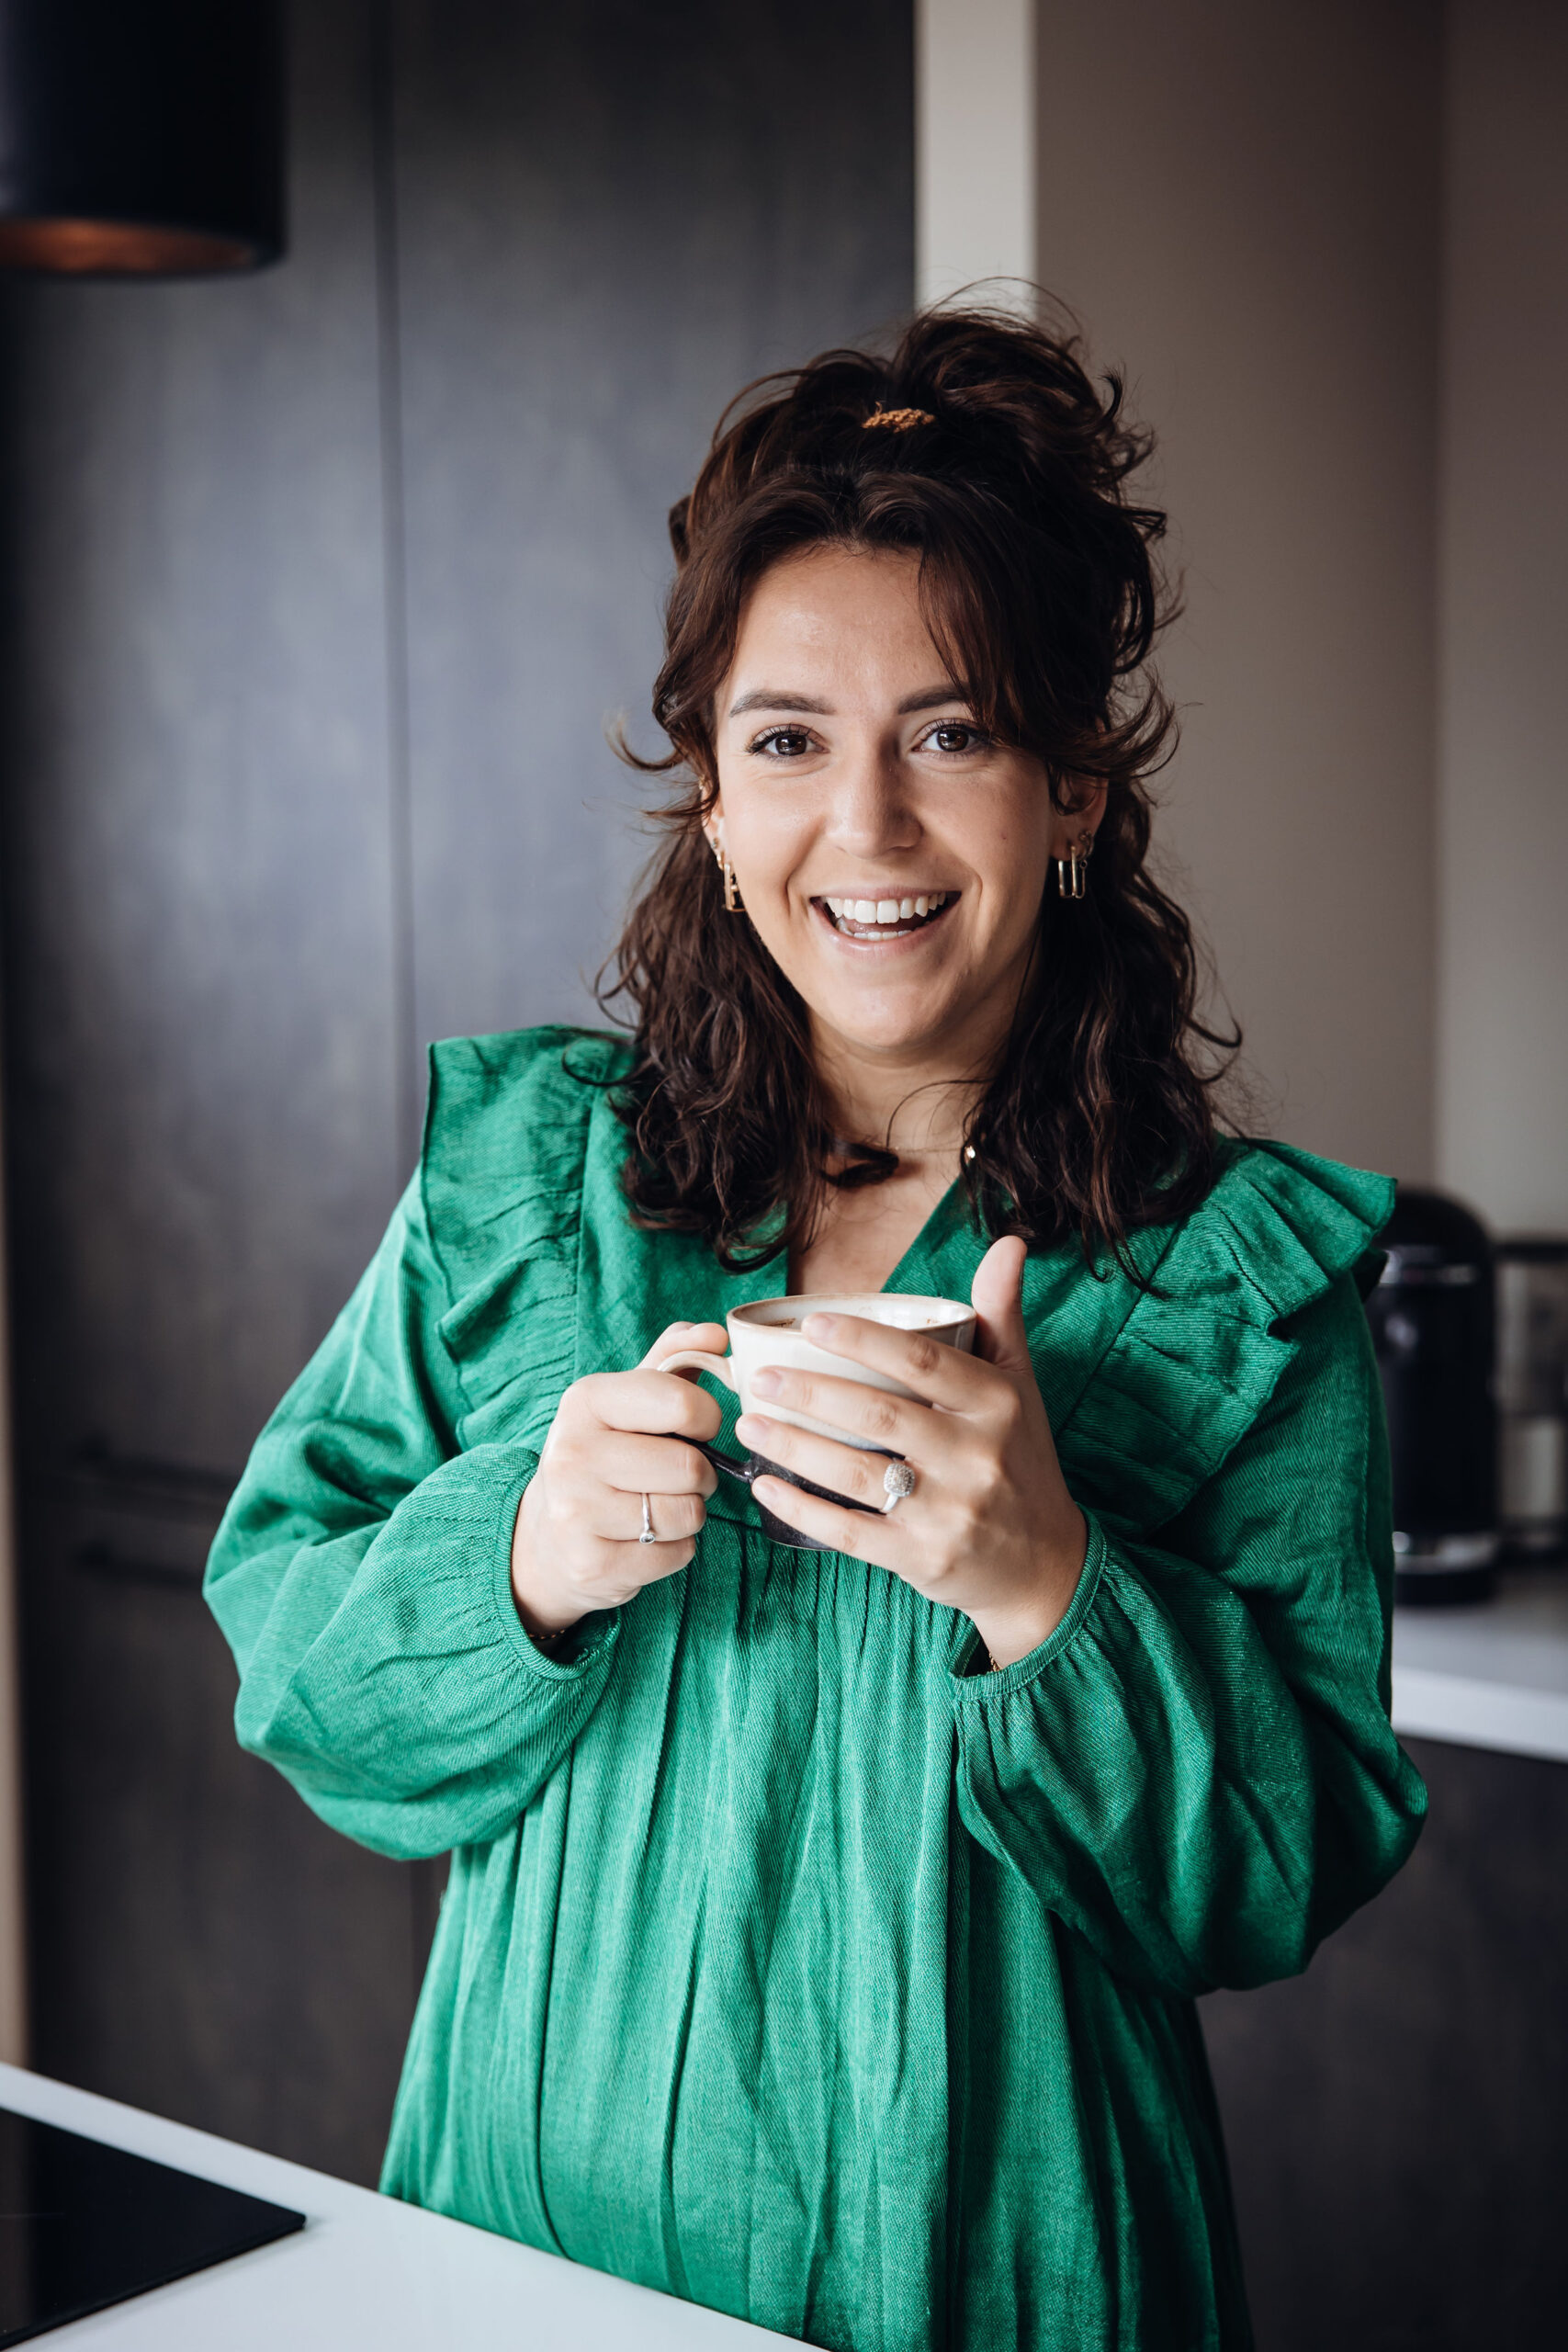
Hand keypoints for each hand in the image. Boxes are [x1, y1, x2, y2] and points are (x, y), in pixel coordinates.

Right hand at [510, 1322, 725, 1641]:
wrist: (550, 1537)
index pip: (683, 1402)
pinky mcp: (592, 1564)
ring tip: (657, 1506)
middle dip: (699, 1475)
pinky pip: (677, 1555)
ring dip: (688, 1513)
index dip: (707, 1419)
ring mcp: (577, 1512)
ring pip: (688, 1514)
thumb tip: (717, 1334)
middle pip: (691, 1466)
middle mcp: (573, 1452)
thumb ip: (676, 1358)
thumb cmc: (607, 1455)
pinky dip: (675, 1549)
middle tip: (673, 1476)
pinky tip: (644, 1540)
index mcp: (586, 1400)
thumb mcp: (630, 1400)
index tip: (692, 1428)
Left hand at [734, 1238, 1085, 1666]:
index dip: (864, 1340)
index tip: (811, 1323)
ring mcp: (949, 1513)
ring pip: (855, 1473)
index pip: (925, 1363)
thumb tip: (1008, 1242)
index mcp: (997, 1404)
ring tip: (749, 1424)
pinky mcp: (922, 1559)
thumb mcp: (1020, 1386)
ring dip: (793, 1447)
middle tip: (757, 1377)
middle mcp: (977, 1457)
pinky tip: (766, 1487)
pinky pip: (849, 1532)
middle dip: (809, 1393)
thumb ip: (1001, 1315)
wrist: (1043, 1564)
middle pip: (879, 1415)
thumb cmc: (1020, 1460)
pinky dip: (802, 1508)